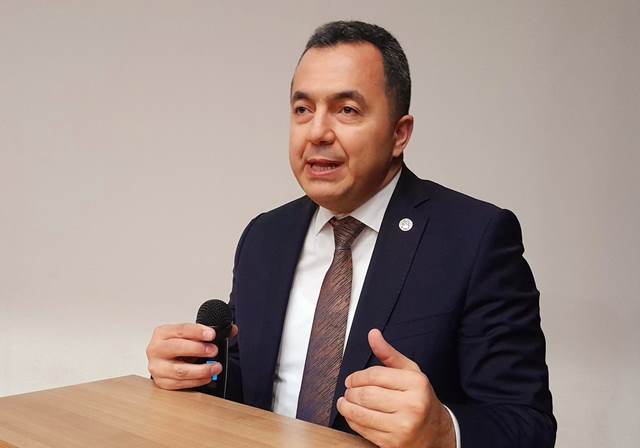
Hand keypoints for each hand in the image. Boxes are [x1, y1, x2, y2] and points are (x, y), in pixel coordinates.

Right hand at [146, 322, 238, 389]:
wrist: (167, 359)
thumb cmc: (180, 345)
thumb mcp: (191, 335)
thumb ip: (211, 331)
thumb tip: (232, 330)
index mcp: (163, 333)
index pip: (181, 329)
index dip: (197, 331)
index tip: (212, 334)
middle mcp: (156, 349)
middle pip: (176, 348)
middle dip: (198, 349)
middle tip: (214, 351)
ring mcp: (157, 367)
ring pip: (179, 370)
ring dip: (201, 370)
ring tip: (215, 367)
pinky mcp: (162, 382)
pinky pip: (180, 384)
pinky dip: (197, 381)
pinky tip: (207, 377)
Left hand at [336, 329, 455, 447]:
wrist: (436, 432)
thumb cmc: (420, 398)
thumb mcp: (410, 372)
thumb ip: (389, 354)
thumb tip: (372, 334)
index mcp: (416, 384)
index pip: (375, 375)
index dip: (357, 376)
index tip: (350, 379)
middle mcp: (412, 406)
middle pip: (366, 395)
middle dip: (350, 392)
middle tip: (347, 390)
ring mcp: (402, 427)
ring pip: (361, 414)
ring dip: (346, 407)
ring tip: (344, 402)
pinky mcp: (393, 444)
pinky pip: (364, 430)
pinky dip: (353, 421)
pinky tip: (352, 415)